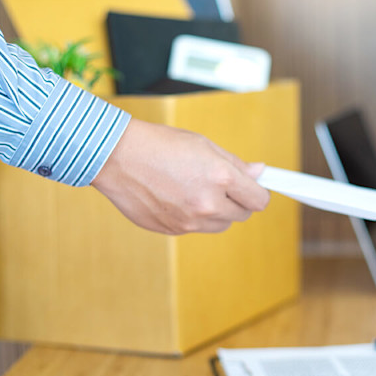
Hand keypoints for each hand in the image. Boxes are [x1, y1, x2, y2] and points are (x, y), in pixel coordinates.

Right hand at [91, 119, 270, 234]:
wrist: (117, 157)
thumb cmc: (160, 145)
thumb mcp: (203, 145)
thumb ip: (234, 164)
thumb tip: (258, 173)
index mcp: (220, 178)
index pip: (258, 200)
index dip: (258, 193)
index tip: (254, 189)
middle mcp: (207, 204)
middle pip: (242, 215)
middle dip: (237, 201)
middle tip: (220, 185)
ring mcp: (189, 221)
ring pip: (219, 225)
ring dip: (216, 211)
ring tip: (194, 189)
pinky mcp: (172, 230)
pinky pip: (195, 228)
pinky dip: (193, 216)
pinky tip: (176, 196)